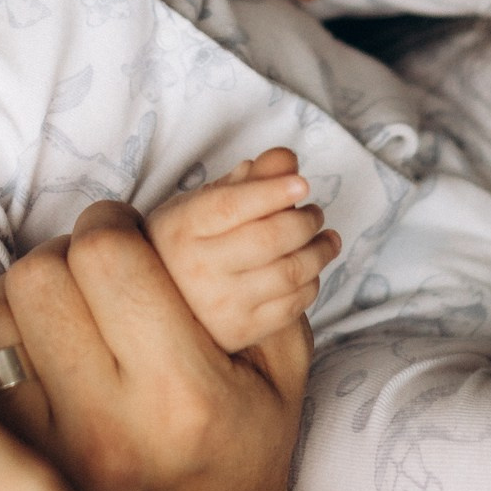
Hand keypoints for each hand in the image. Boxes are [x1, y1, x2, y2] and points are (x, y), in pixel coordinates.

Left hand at [0, 203, 335, 490]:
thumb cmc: (245, 450)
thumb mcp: (278, 363)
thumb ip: (269, 264)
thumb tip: (269, 167)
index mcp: (180, 392)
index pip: (107, 254)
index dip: (112, 224)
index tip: (123, 239)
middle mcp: (105, 427)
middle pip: (36, 278)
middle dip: (61, 257)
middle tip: (86, 275)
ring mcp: (45, 458)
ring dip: (10, 299)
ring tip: (47, 311)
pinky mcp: (5, 476)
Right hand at [146, 147, 339, 350]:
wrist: (163, 306)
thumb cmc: (191, 243)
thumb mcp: (203, 205)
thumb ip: (247, 180)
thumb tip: (287, 159)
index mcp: (183, 226)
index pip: (232, 204)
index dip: (272, 191)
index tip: (302, 183)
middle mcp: (196, 267)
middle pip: (269, 238)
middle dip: (305, 221)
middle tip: (315, 212)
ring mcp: (219, 304)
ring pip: (289, 272)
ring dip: (319, 251)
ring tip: (327, 239)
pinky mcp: (240, 331)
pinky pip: (292, 305)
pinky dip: (310, 283)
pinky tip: (310, 270)